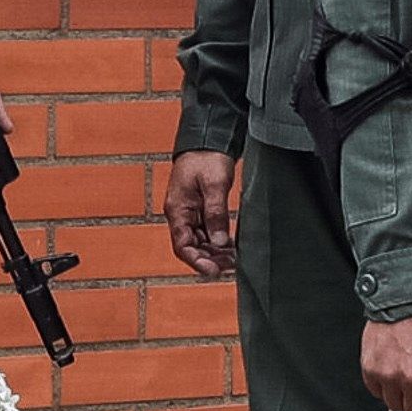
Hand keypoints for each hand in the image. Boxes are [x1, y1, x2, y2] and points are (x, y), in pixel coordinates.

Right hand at [164, 149, 239, 276]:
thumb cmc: (206, 157)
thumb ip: (216, 214)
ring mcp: (190, 212)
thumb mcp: (214, 186)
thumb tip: (219, 241)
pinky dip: (217, 241)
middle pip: (191, 247)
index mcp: (177, 209)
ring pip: (199, 241)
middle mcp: (180, 214)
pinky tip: (230, 247)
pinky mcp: (200, 208)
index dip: (197, 261)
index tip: (214, 271)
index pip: (182, 245)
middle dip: (209, 259)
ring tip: (233, 258)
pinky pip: (206, 232)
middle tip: (231, 265)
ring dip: (214, 252)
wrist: (208, 139)